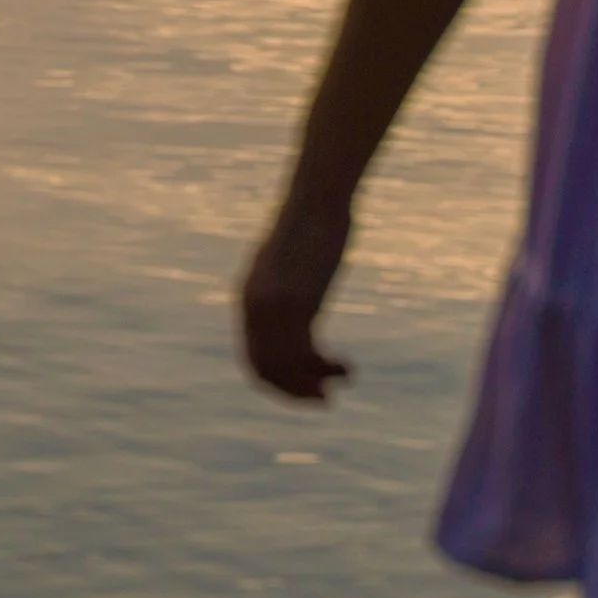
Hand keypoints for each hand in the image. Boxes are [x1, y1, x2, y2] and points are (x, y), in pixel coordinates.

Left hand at [237, 193, 353, 403]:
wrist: (318, 196)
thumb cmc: (312, 222)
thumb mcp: (290, 260)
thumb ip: (287, 284)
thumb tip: (299, 300)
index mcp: (249, 297)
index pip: (253, 356)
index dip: (277, 382)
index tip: (306, 389)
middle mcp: (255, 306)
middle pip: (265, 368)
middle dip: (293, 392)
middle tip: (323, 401)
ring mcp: (275, 306)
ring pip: (285, 367)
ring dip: (310, 387)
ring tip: (336, 390)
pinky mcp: (298, 303)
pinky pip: (305, 354)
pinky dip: (324, 370)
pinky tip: (348, 368)